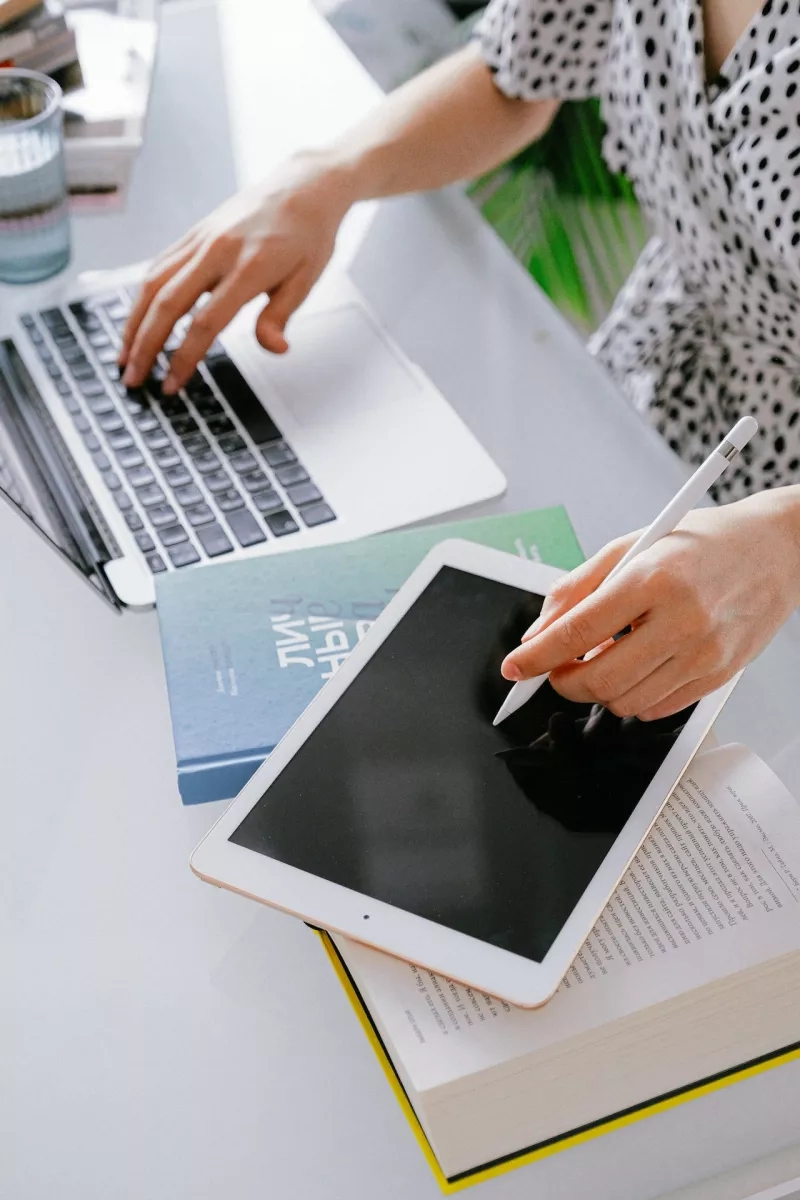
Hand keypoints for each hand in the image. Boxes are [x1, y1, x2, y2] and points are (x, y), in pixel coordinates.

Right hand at [119, 153, 354, 393]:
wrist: (304, 185)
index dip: (184, 357)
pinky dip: (142, 296)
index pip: (205, 322)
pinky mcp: (194, 233)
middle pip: (168, 303)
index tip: (172, 384)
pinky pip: (159, 265)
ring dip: (133, 322)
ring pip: (153, 283)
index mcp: (248, 267)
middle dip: (145, 345)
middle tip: (132, 379)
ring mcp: (201, 238)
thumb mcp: (307, 280)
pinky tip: (136, 319)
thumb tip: (273, 349)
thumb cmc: (309, 235)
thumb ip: (280, 316)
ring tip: (124, 355)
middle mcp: (217, 250)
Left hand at [501, 489, 799, 719]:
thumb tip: (539, 632)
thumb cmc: (702, 543)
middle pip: (598, 679)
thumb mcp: (631, 546)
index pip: (578, 631)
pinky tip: (635, 667)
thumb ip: (577, 588)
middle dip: (563, 681)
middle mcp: (682, 619)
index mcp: (654, 578)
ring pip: (624, 701)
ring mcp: (704, 653)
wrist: (777, 551)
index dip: (536, 656)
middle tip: (556, 668)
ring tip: (603, 658)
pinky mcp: (719, 676)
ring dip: (597, 690)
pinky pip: (656, 709)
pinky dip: (631, 697)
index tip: (514, 667)